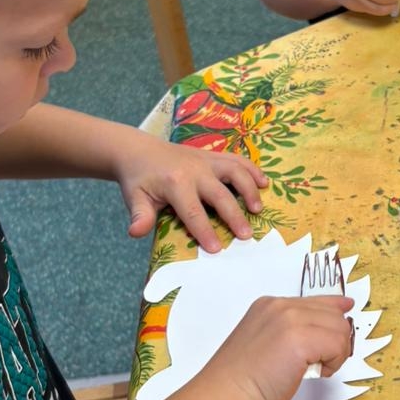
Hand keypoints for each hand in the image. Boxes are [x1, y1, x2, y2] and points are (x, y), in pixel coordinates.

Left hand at [117, 135, 267, 252]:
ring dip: (249, 189)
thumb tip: (135, 232)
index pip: (193, 212)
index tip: (216, 249)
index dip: (205, 231)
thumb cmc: (138, 179)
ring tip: (258, 209)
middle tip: (246, 236)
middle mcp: (195, 170)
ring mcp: (206, 161)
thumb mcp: (134, 198)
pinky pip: (237, 159)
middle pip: (220, 195)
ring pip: (234, 171)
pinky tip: (264, 183)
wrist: (139, 150)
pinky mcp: (212, 156)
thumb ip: (140, 216)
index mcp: (175, 184)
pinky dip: (252, 169)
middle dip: (234, 216)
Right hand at [201, 295, 354, 399]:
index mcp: (269, 306)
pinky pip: (338, 345)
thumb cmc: (241, 383)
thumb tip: (323, 335)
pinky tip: (316, 373)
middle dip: (336, 339)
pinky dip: (334, 362)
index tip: (346, 311)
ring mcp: (290, 320)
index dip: (333, 308)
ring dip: (335, 353)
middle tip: (325, 363)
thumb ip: (290, 333)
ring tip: (316, 369)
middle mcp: (280, 306)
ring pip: (339, 329)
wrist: (226, 397)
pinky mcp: (301, 339)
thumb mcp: (265, 345)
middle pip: (332, 314)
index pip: (314, 300)